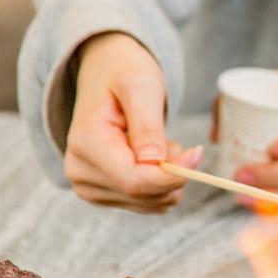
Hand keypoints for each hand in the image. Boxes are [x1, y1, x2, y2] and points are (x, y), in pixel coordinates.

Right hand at [65, 32, 199, 212]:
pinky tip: (149, 157)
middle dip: (171, 172)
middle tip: (170, 140)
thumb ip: (147, 125)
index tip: (197, 153)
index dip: (172, 175)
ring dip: (167, 177)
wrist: (105, 75)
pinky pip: (149, 203)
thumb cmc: (124, 73)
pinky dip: (161, 184)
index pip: (134, 180)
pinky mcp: (103, 195)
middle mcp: (79, 171)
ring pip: (152, 203)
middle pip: (144, 194)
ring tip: (154, 143)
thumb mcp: (141, 87)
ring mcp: (88, 186)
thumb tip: (154, 164)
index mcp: (85, 143)